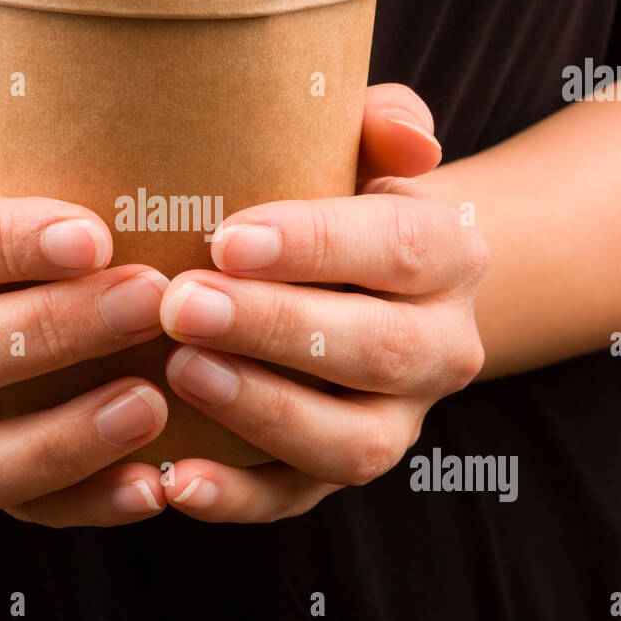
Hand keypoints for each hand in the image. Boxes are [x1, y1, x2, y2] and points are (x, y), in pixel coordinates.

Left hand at [159, 85, 489, 521]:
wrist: (353, 282)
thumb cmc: (332, 198)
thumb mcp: (358, 147)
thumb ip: (380, 120)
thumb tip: (405, 135)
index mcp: (448, 256)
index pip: (397, 248)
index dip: (316, 246)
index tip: (226, 238)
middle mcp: (439, 349)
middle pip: (376, 349)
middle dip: (276, 328)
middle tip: (184, 304)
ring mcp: (393, 422)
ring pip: (350, 442)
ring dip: (263, 410)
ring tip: (181, 371)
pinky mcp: (334, 473)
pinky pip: (294, 500)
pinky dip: (235, 499)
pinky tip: (172, 479)